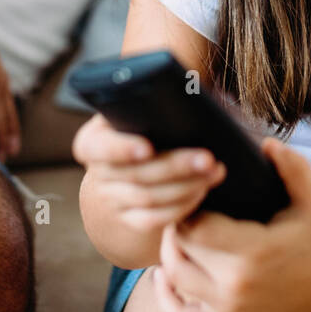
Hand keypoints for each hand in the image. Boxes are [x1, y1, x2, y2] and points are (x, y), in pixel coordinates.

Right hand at [73, 113, 225, 233]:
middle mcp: (98, 173)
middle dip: (176, 166)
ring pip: (149, 197)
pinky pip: (153, 220)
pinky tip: (202, 191)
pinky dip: (181, 206)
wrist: (130, 175)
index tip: (148, 148)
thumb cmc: (145, 132)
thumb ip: (153, 106)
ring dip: (187, 186)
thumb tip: (189, 91)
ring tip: (215, 172)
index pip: (97, 146)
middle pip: (136, 173)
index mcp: (94, 140)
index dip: (121, 148)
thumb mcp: (139, 116)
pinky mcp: (129, 220)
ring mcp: (112, 200)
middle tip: (208, 158)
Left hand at [152, 137, 310, 311]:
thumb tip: (264, 143)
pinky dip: (163, 296)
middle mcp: (236, 284)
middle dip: (177, 222)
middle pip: (180, 248)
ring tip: (179, 229)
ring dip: (168, 251)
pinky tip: (163, 274)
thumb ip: (292, 167)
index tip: (197, 188)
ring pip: (174, 277)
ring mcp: (229, 308)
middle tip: (183, 203)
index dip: (189, 203)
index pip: (196, 226)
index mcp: (255, 251)